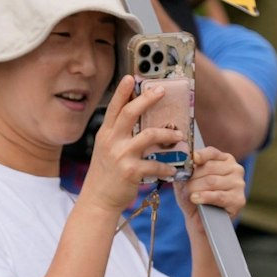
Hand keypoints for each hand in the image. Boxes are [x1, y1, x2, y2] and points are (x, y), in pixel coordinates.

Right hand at [79, 76, 187, 215]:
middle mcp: (112, 141)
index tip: (131, 77)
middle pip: (131, 113)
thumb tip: (140, 118)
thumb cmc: (106, 173)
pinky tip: (173, 169)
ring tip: (178, 136)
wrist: (98, 200)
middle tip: (162, 91)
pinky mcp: (131, 171)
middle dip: (148, 99)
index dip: (122, 91)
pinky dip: (167, 166)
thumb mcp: (107, 149)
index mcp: (106, 133)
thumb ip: (119, 133)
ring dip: (168, 134)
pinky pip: (156, 163)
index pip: (114, 107)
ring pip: (149, 135)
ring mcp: (121, 155)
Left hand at [175, 145, 246, 220]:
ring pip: (212, 181)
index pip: (212, 153)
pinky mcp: (238, 199)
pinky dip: (205, 197)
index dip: (201, 155)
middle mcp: (235, 169)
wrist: (200, 221)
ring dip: (196, 188)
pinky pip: (219, 196)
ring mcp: (239, 184)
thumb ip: (186, 169)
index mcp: (225, 160)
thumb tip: (181, 159)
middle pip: (210, 168)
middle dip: (193, 177)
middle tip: (184, 185)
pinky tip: (195, 198)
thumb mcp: (188, 180)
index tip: (193, 158)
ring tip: (189, 195)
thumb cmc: (195, 197)